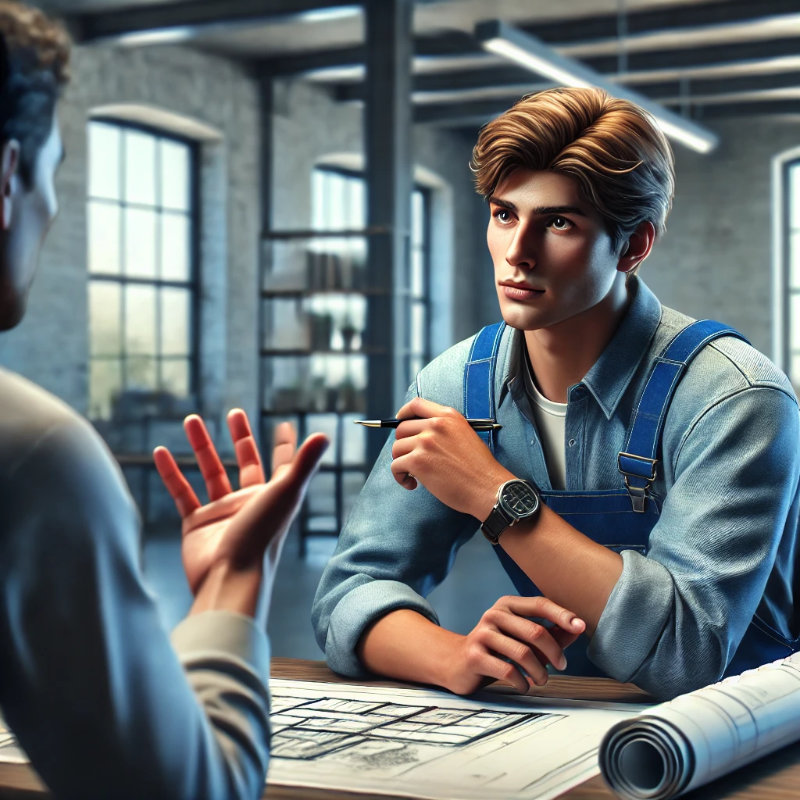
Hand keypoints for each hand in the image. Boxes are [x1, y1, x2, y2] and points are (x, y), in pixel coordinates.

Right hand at [153, 410, 327, 618]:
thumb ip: (303, 463)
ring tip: (190, 419)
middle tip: (234, 413)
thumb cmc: (262, 537)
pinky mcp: (196, 525)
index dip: (284, 446)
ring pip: (210, 472)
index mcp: (274, 497)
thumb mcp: (285, 493)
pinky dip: (171, 472)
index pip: (282, 465)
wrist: (229, 578)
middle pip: (245, 462)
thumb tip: (324, 435)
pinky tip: (160, 451)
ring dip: (201, 446)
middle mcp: (250, 503)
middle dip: (240, 438)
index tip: (283, 426)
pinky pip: (181, 492)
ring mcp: (222, 514)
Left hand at [390, 396, 512, 519]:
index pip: (416, 405)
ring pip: (397, 448)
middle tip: (412, 459)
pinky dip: (400, 477)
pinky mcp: (418, 461)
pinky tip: (412, 483)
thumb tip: (420, 435)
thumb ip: (444, 430)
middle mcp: (435, 425)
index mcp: (448, 416)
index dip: (403, 413)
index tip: (399, 421)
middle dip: (403, 445)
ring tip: (414, 475)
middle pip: (402, 429)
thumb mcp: (465, 435)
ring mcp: (425, 442)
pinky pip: (396, 466)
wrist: (487, 487)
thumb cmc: (479, 468)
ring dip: (402, 463)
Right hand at [448, 596, 584, 694]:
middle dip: (554, 653)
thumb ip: (550, 633)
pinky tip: (523, 685)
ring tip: (542, 680)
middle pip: (535, 632)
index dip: (562, 615)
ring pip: (523, 653)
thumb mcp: (523, 638)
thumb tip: (578, 628)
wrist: (456, 662)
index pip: (539, 604)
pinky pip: (507, 671)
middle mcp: (493, 615)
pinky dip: (522, 682)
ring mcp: (482, 634)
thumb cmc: (497, 650)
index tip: (581, 627)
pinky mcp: (474, 655)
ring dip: (540, 672)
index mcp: (507, 605)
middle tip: (561, 666)